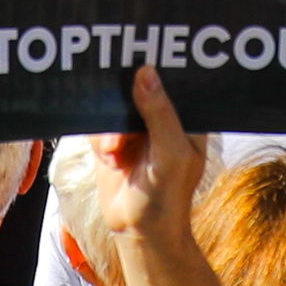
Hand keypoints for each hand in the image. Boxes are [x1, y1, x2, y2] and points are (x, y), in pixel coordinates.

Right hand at [103, 62, 210, 252]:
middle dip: (123, 98)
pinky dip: (99, 139)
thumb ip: (159, 114)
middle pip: (138, 87)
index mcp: (186, 117)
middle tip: (118, 115)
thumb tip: (146, 73)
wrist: (139, 232)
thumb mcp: (170, 154)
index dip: (157, 65)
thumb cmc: (167, 197)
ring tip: (114, 149)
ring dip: (110, 128)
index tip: (138, 53)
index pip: (173, 80)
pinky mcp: (113, 142)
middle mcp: (161, 119)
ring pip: (114, 106)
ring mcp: (135, 130)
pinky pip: (99, 125)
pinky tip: (108, 157)